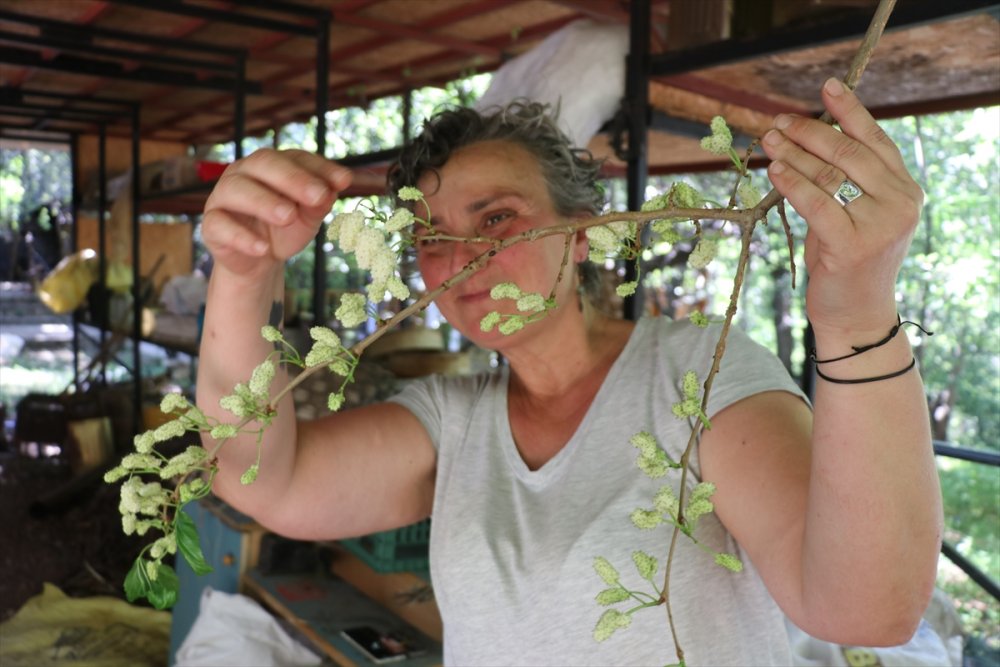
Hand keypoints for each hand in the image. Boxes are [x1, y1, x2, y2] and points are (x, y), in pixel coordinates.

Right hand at [202, 149, 352, 279]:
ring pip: (238, 190)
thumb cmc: (284, 229)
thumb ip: (318, 203)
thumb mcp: (308, 217)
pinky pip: (220, 225)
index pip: (295, 157)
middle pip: (264, 164)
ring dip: (264, 202)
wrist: (258, 260)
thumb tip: (332, 190)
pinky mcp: (211, 225)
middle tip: (318, 196)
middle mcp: (244, 172)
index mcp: (272, 165)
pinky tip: (263, 248)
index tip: (344, 181)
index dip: (320, 167)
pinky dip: (242, 237)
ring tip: (288, 216)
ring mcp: (224, 196)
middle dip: (293, 179)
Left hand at [761, 77, 922, 335]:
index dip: (849, 111)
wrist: (856, 315)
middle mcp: (900, 202)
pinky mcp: (853, 245)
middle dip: (810, 132)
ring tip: (769, 138)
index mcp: (904, 189)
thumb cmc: (847, 261)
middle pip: (850, 152)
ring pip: (832, 174)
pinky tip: (775, 169)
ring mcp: (881, 224)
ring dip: (795, 152)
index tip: (827, 87)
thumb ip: (842, 181)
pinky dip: (793, 183)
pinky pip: (818, 203)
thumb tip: (806, 139)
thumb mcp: (852, 215)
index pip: (875, 140)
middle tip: (778, 121)